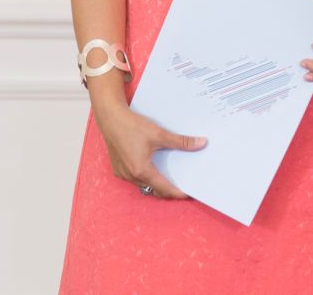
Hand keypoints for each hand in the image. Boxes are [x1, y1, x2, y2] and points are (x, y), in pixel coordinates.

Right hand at [91, 99, 205, 198]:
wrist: (110, 119)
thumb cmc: (132, 126)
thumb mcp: (159, 134)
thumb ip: (181, 142)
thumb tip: (201, 143)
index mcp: (141, 170)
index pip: (163, 188)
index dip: (177, 193)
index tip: (188, 194)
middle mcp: (130, 176)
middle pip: (153, 190)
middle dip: (167, 191)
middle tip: (181, 186)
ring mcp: (122, 173)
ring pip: (143, 185)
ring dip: (155, 185)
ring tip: (170, 178)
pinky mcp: (118, 168)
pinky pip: (134, 179)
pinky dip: (145, 178)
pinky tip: (153, 169)